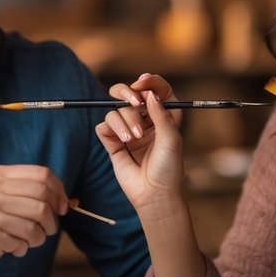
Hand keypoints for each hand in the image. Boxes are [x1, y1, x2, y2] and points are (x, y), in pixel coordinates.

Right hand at [0, 165, 64, 275]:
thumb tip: (65, 199)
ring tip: (26, 241)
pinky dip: (22, 249)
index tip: (63, 207)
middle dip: (52, 218)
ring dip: (38, 238)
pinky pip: (22, 242)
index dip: (59, 191)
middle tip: (49, 229)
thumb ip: (24, 193)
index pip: (42, 174)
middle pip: (43, 198)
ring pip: (36, 224)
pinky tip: (10, 248)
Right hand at [95, 73, 183, 210]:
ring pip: (116, 110)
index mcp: (164, 116)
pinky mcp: (113, 142)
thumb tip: (149, 93)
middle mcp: (145, 120)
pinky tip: (124, 142)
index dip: (149, 82)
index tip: (142, 83)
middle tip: (135, 102)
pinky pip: (104, 125)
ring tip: (135, 138)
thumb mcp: (171, 138)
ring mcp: (127, 130)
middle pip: (128, 93)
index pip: (155, 89)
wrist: (154, 194)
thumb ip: (160, 113)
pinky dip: (113, 129)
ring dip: (126, 120)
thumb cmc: (168, 168)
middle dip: (127, 92)